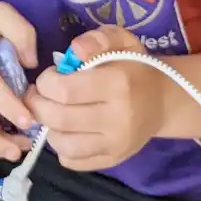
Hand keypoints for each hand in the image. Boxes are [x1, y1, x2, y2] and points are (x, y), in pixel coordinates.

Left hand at [27, 26, 163, 170]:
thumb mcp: (120, 40)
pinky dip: (61, 148)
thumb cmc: (134, 66)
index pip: (64, 90)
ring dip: (48, 127)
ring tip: (52, 112)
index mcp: (118, 85)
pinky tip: (65, 130)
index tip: (50, 76)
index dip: (46, 82)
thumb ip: (96, 38)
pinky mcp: (114, 160)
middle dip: (38, 104)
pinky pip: (74, 161)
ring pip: (63, 145)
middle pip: (59, 118)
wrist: (162, 100)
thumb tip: (75, 50)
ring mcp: (117, 144)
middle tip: (40, 94)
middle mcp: (119, 119)